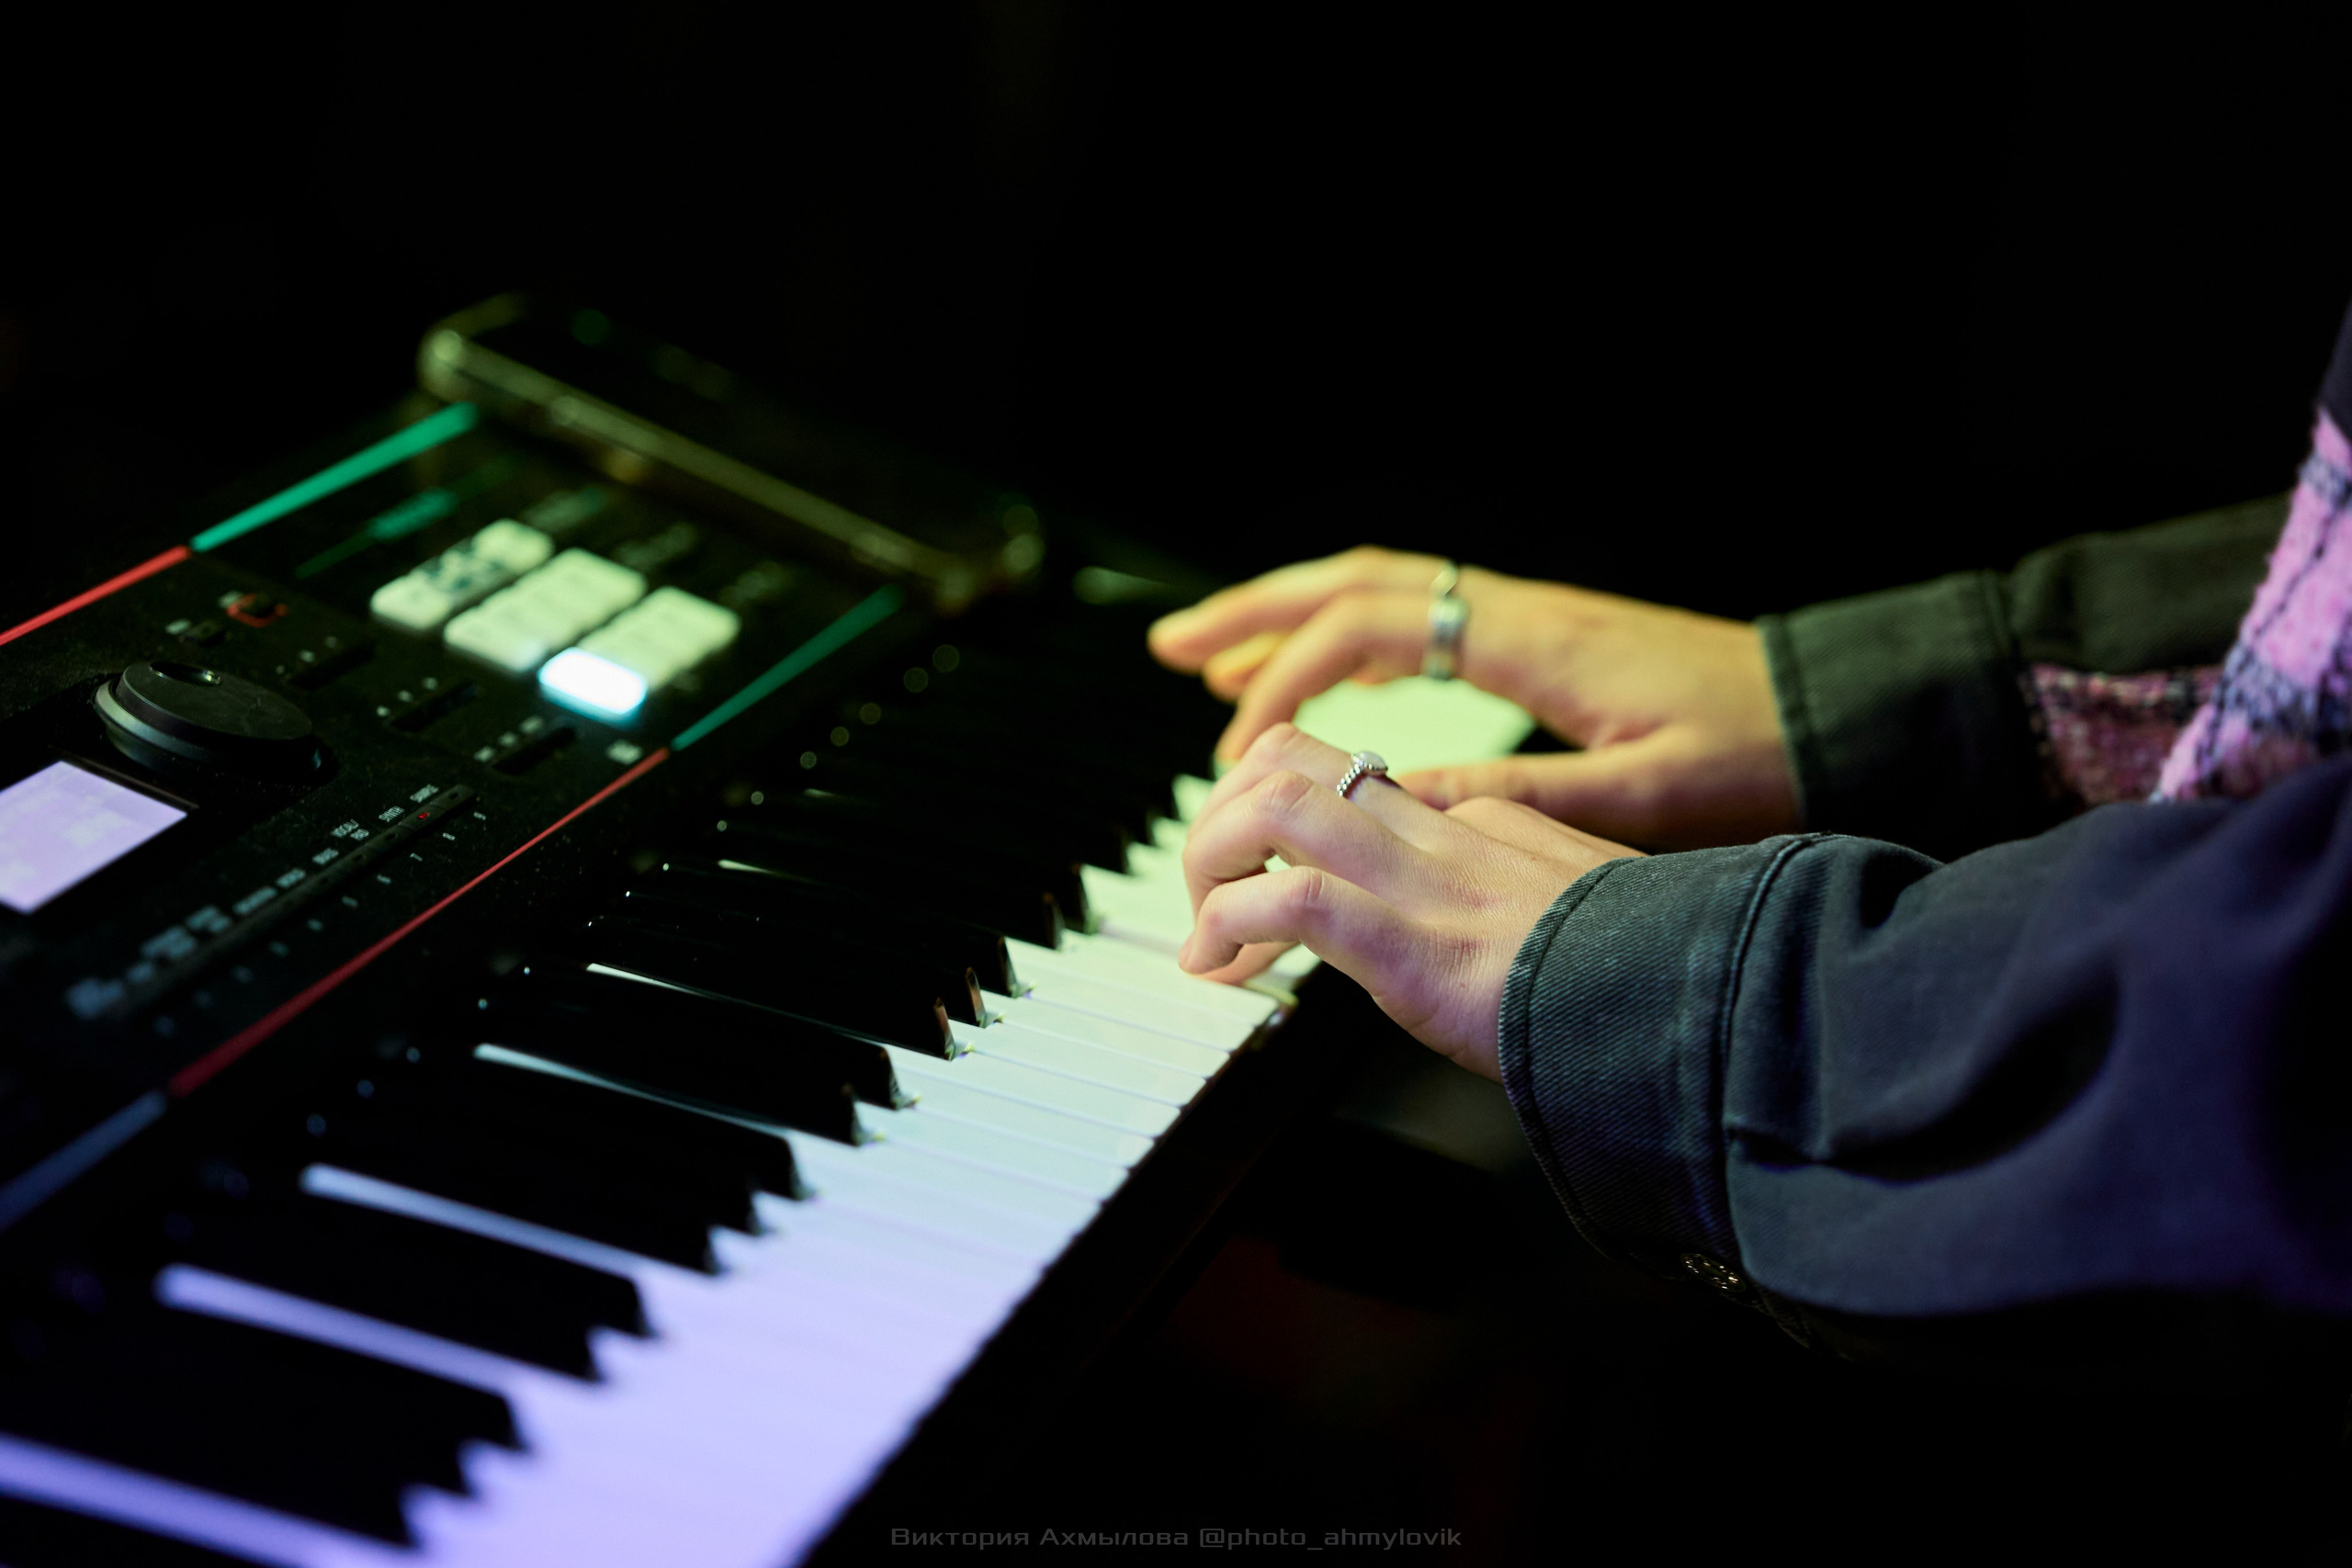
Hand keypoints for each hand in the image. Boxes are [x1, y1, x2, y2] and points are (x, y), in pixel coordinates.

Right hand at [1147, 546, 1798, 848]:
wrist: (1831, 708)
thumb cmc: (1752, 749)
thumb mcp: (1636, 792)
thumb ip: (1513, 797)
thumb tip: (1393, 805)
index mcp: (1527, 638)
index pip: (1372, 626)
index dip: (1287, 672)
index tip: (1236, 737)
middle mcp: (1516, 612)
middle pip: (1354, 585)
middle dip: (1255, 615)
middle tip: (1173, 649)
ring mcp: (1527, 618)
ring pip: (1381, 596)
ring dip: (1293, 623)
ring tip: (1218, 662)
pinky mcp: (1543, 640)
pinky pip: (1420, 621)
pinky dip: (1353, 645)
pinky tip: (1332, 684)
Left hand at [1178, 724, 1640, 1079]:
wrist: (1697, 1000)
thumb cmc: (1646, 977)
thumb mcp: (1574, 922)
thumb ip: (1519, 910)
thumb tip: (1471, 942)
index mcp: (1482, 822)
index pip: (1347, 778)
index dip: (1274, 819)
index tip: (1250, 885)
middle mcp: (1442, 833)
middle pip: (1290, 761)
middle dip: (1221, 816)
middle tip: (1207, 892)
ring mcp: (1423, 881)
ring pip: (1273, 806)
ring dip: (1211, 862)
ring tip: (1205, 932)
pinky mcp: (1410, 940)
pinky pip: (1289, 900)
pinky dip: (1233, 924)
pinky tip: (1225, 967)